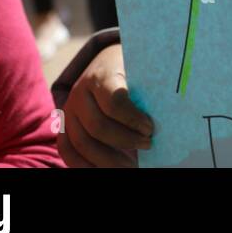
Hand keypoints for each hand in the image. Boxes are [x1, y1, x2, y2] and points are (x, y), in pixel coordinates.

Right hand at [57, 44, 153, 167]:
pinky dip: (86, 165)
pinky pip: (67, 151)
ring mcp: (69, 111)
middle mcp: (80, 93)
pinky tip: (107, 169)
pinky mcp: (64, 126)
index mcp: (101, 75)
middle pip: (98, 126)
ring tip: (132, 164)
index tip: (151, 129)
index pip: (114, 102)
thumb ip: (147, 91)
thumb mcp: (139, 72)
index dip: (133, 119)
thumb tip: (167, 118)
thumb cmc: (131, 71)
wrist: (105, 63)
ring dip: (109, 159)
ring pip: (83, 143)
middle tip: (148, 144)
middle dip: (126, 141)